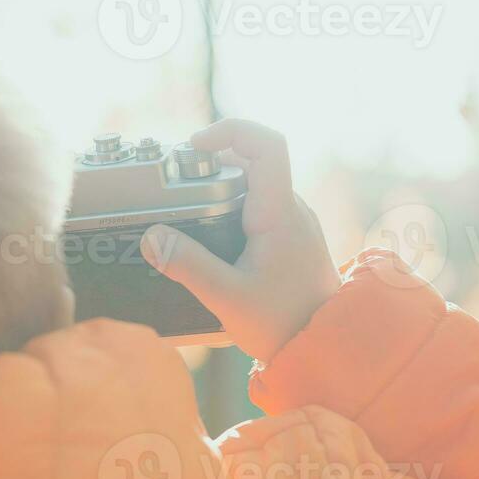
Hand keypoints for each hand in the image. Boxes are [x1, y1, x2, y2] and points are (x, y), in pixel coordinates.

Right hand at [141, 119, 339, 360]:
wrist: (327, 347)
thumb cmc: (285, 324)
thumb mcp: (228, 298)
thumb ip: (188, 265)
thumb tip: (152, 236)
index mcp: (281, 212)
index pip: (268, 145)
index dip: (231, 131)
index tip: (195, 147)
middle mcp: (292, 209)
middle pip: (253, 162)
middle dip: (212, 164)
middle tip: (176, 185)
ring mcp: (294, 223)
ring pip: (255, 186)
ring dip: (220, 189)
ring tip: (185, 213)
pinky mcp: (291, 239)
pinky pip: (259, 209)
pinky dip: (232, 210)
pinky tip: (208, 238)